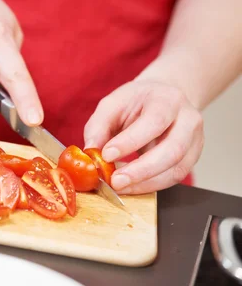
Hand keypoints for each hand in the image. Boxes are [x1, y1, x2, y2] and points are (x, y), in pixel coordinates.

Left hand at [83, 80, 204, 193]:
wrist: (162, 98)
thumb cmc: (136, 102)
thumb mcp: (112, 104)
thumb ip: (98, 126)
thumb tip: (91, 153)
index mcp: (168, 99)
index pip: (154, 121)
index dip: (131, 141)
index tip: (107, 155)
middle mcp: (188, 120)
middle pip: (173, 150)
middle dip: (141, 170)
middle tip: (115, 181)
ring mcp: (195, 140)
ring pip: (176, 169)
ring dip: (146, 183)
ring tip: (120, 186)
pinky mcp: (192, 158)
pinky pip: (174, 177)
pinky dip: (150, 185)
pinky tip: (131, 186)